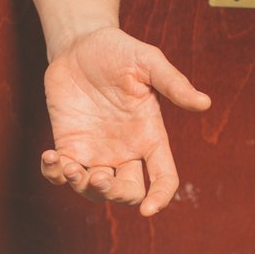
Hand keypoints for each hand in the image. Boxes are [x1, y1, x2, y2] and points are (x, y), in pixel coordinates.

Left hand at [38, 26, 210, 215]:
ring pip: (93, 190)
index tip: (149, 209)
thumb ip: (173, 84)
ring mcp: (95, 151)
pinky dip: (53, 174)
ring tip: (69, 166)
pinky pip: (60, 175)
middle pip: (127, 192)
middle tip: (99, 177)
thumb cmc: (119, 51)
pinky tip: (50, 157)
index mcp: (150, 136)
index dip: (160, 197)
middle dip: (114, 195)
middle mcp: (125, 151)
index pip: (164, 177)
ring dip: (82, 187)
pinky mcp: (68, 146)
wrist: (81, 44)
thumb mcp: (148, 62)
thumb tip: (204, 103)